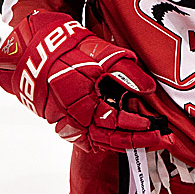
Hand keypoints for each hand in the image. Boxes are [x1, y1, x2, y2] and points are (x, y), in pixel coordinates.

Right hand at [0, 10, 173, 153]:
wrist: (34, 54)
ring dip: (125, 141)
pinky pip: (92, 137)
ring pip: (103, 141)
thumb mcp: (98, 55)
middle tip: (160, 139)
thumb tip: (148, 87)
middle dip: (138, 140)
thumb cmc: (62, 52)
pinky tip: (125, 135)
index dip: (138, 126)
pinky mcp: (69, 122)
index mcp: (83, 105)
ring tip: (148, 139)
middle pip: (112, 139)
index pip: (117, 123)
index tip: (156, 125)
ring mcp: (71, 124)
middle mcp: (76, 121)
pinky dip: (110, 138)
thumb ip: (125, 71)